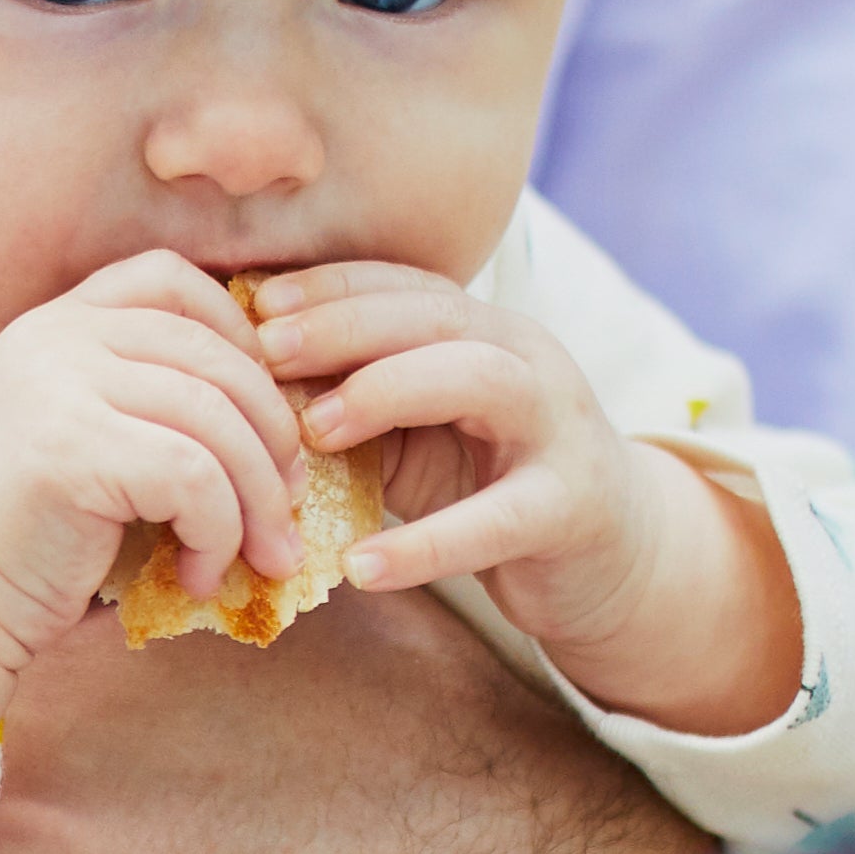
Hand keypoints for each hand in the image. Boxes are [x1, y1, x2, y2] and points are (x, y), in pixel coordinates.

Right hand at [0, 253, 305, 764]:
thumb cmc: (32, 538)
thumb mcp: (89, 438)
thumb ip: (150, 397)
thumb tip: (281, 406)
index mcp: (54, 323)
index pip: (170, 281)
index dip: (238, 336)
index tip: (262, 415)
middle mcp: (52, 337)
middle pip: (214, 356)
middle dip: (274, 439)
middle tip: (286, 510)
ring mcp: (56, 386)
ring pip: (215, 421)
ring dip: (257, 499)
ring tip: (259, 555)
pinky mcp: (70, 450)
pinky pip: (193, 477)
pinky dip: (219, 532)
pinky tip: (197, 573)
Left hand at [249, 265, 800, 735]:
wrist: (609, 553)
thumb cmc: (490, 482)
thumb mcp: (417, 432)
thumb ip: (354, 401)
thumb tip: (244, 383)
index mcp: (486, 331)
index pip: (406, 286)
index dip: (332, 286)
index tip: (254, 301)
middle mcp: (528, 361)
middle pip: (438, 317)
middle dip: (345, 326)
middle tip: (265, 352)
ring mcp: (558, 430)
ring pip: (482, 381)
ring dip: (388, 394)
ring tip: (314, 433)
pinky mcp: (569, 509)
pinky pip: (497, 520)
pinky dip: (425, 546)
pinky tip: (360, 568)